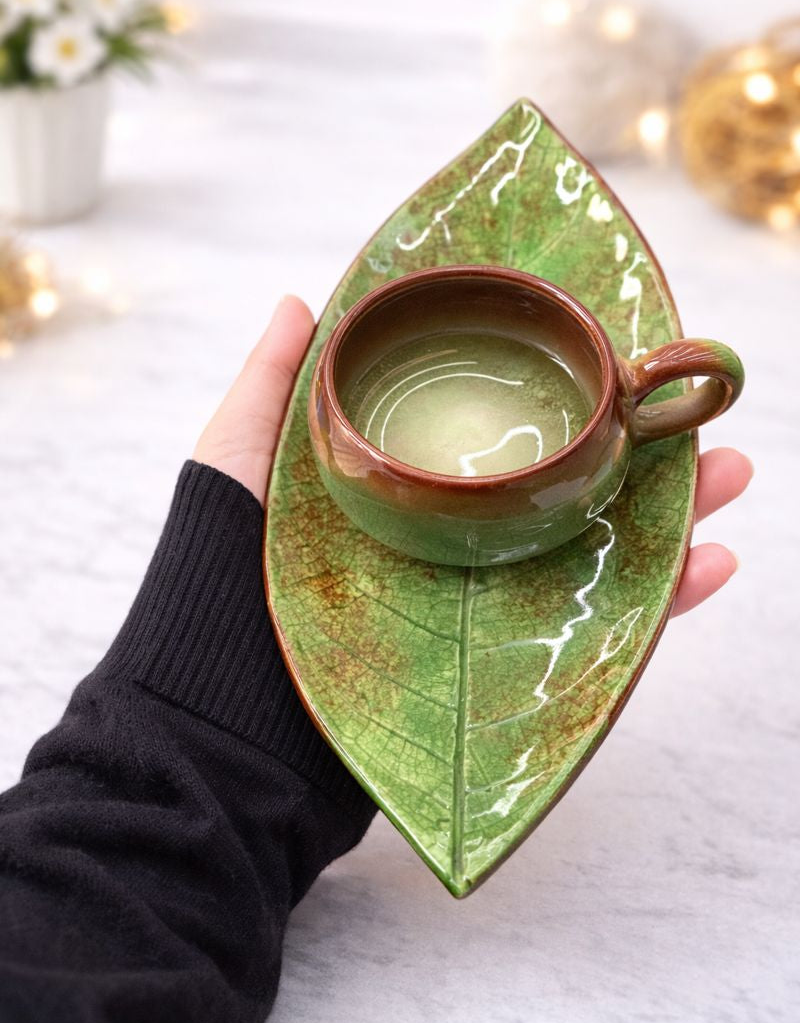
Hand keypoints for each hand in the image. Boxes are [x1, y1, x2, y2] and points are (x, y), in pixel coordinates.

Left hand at [194, 296, 752, 616]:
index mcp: (407, 495)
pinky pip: (592, 635)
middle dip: (636, 456)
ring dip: (669, 516)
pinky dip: (657, 604)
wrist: (222, 724)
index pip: (497, 439)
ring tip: (725, 475)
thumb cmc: (217, 582)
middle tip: (697, 423)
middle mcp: (452, 546)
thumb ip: (271, 387)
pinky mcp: (498, 670)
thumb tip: (302, 298)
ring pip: (592, 553)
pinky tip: (707, 564)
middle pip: (562, 490)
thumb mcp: (237, 463)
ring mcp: (478, 608)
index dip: (559, 402)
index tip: (613, 360)